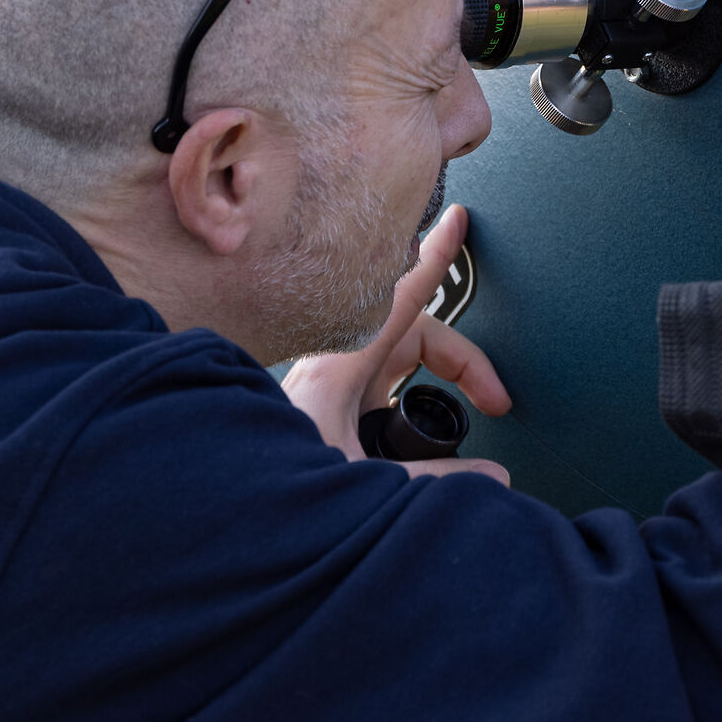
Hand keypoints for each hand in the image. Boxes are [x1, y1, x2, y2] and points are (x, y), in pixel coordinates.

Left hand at [280, 204, 513, 483]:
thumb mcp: (361, 479)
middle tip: (493, 399)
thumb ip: (430, 476)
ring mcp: (331, 385)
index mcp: (340, 366)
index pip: (403, 297)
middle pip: (416, 337)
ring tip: (471, 404)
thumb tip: (487, 475)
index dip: (435, 257)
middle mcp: (336, 365)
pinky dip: (411, 391)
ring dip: (437, 376)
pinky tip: (418, 424)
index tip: (457, 223)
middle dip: (462, 361)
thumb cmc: (272, 480)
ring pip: (399, 361)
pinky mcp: (326, 407)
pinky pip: (381, 385)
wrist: (228, 499)